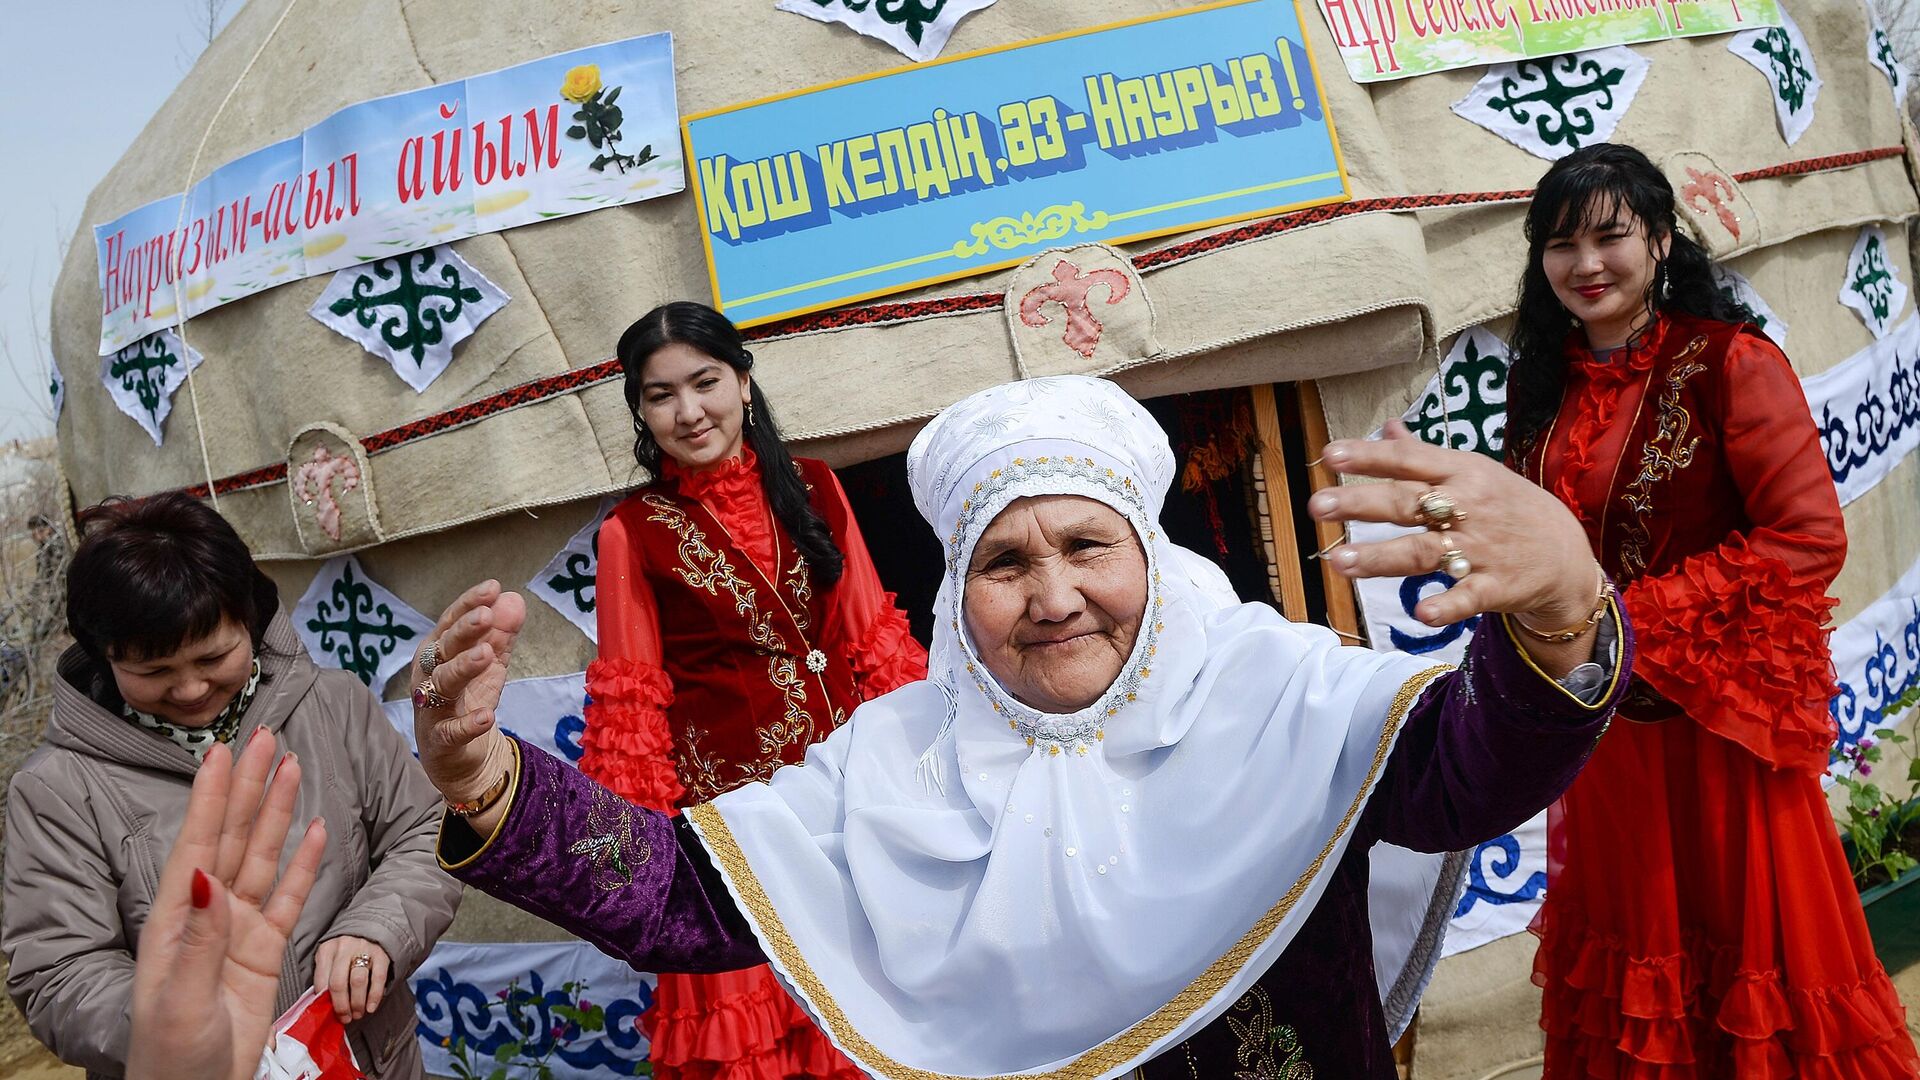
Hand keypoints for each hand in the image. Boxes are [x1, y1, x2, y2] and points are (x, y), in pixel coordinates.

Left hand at [127, 732, 326, 1079]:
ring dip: (275, 811)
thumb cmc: (174, 1055)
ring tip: (289, 765)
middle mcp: (207, 914)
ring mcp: (238, 929)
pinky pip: (288, 896)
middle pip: (230, 837)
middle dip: (245, 786)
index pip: (197, 844)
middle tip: (262, 737)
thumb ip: (197, 939)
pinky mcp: (265, 948)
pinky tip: (313, 828)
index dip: (209, 796)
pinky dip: (302, 861)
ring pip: (261, 857)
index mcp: (177, 920)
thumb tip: (207, 878)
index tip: (219, 751)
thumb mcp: (179, 1000)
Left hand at [313, 936, 390, 1022]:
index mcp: (326, 950)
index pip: (322, 980)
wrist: (370, 930)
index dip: (325, 1002)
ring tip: (358, 1014)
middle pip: (339, 982)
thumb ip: (326, 977)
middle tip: (345, 1018)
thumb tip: (324, 1005)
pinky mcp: (381, 954)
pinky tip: (371, 1007)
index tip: (329, 1014)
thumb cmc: (345, 952)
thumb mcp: (330, 959)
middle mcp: (343, 948)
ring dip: (357, 1003)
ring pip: (358, 981)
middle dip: (341, 1006)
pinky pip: (378, 978)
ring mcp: (363, 949)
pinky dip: (374, 996)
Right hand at [411, 580, 523, 808]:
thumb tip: (513, 598)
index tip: (492, 587)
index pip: (452, 622)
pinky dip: (468, 724)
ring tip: (485, 655)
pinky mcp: (440, 740)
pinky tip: (487, 715)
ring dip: (463, 668)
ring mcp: (431, 708)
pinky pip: (452, 730)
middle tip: (486, 615)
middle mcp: (429, 675)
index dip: (469, 604)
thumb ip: (501, 633)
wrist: (460, 754)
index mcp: (439, 652)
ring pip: (443, 684)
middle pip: (444, 648)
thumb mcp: (489, 664)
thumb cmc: (469, 698)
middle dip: (464, 631)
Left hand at [1309, 420, 1599, 629]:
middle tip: (1317, 506)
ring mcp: (1480, 548)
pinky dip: (1445, 606)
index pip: (1409, 460)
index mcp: (1461, 472)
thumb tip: (1388, 427)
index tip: (1328, 455)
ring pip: (1424, 552)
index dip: (1369, 456)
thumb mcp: (1473, 471)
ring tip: (1339, 562)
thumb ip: (1424, 455)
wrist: (1566, 554)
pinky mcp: (1494, 587)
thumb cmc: (1507, 507)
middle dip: (1361, 504)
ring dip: (1382, 557)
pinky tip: (1420, 614)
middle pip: (1407, 503)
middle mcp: (1467, 507)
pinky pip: (1466, 597)